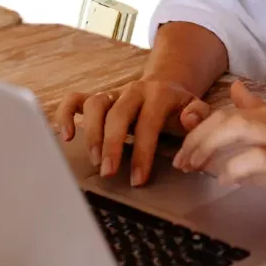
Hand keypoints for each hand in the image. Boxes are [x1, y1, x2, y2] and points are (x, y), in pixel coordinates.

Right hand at [48, 73, 198, 186]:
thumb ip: (198, 115)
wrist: (166, 86)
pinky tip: (67, 137)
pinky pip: (75, 100)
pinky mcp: (99, 98)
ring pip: (95, 105)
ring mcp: (114, 93)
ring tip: (95, 160)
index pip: (148, 123)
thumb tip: (188, 120)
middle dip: (112, 144)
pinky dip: (66, 115)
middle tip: (109, 173)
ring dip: (92, 133)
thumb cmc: (180, 108)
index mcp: (159, 94)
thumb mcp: (197, 109)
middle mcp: (133, 90)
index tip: (138, 180)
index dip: (142, 152)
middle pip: (117, 113)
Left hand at [171, 80, 265, 218]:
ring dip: (208, 147)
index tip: (183, 151)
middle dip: (196, 139)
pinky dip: (235, 167)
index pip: (224, 112)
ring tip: (195, 168)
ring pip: (237, 127)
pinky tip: (225, 180)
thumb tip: (236, 90)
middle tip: (181, 163)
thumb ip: (257, 118)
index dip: (197, 129)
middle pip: (225, 117)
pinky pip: (258, 157)